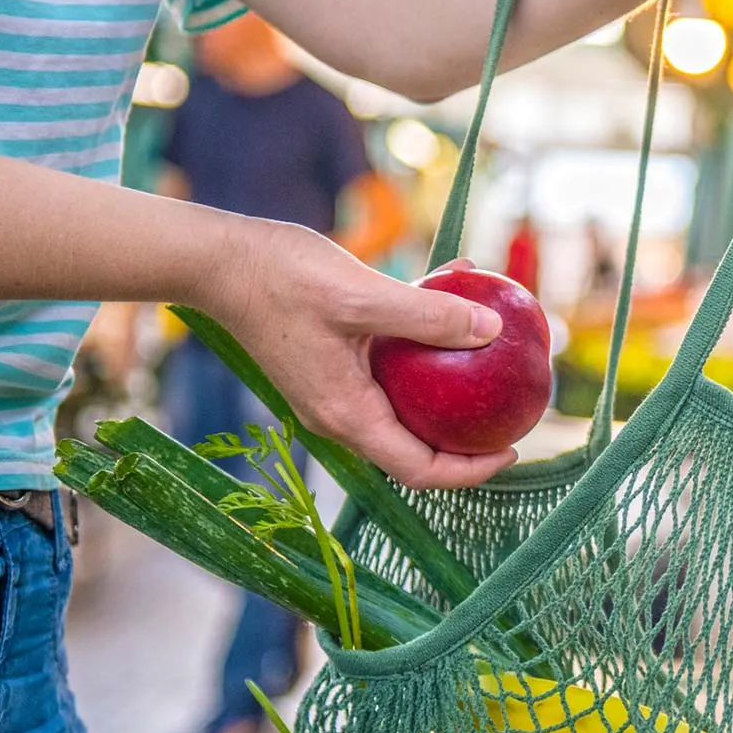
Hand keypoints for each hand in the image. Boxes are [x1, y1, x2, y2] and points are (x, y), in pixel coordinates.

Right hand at [199, 222, 513, 489]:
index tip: (512, 451)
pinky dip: (422, 341)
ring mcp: (334, 389)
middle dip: (466, 437)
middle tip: (509, 412)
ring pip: (405, 404)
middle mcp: (340, 413)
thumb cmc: (283, 279)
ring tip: (491, 356)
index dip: (469, 470)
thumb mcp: (363, 296)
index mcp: (347, 414)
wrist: (220, 262)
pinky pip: (389, 366)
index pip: (419, 469)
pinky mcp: (331, 361)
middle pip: (416, 446)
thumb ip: (428, 316)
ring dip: (447, 384)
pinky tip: (452, 293)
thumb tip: (492, 332)